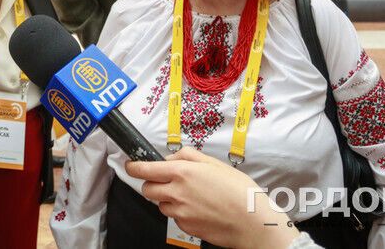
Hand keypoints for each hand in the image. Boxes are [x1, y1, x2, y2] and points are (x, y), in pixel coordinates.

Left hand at [125, 147, 298, 248]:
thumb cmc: (238, 191)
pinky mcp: (185, 227)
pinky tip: (198, 209)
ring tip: (190, 197)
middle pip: (147, 189)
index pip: (144, 169)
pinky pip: (174, 217)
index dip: (134, 167)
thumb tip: (169, 158)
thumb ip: (187, 156)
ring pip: (161, 205)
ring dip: (168, 200)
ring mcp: (180, 212)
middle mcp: (176, 192)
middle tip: (166, 182)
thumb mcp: (213, 163)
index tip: (132, 166)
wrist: (252, 221)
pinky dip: (180, 212)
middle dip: (152, 184)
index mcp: (181, 173)